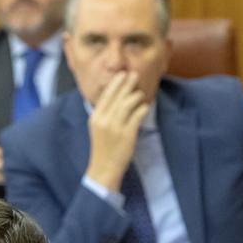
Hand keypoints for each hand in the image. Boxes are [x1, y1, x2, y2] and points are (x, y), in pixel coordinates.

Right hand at [84, 72, 149, 191]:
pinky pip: (137, 115)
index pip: (106, 95)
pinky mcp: (127, 134)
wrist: (104, 168)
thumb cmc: (103, 148)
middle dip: (128, 84)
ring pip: (128, 103)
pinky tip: (146, 106)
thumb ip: (104, 114)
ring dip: (137, 96)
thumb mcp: (98, 128)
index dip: (116, 83)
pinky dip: (143, 108)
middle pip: (118, 96)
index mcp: (96, 117)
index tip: (123, 74)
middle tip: (135, 75)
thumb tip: (116, 98)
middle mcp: (104, 120)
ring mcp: (116, 127)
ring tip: (141, 94)